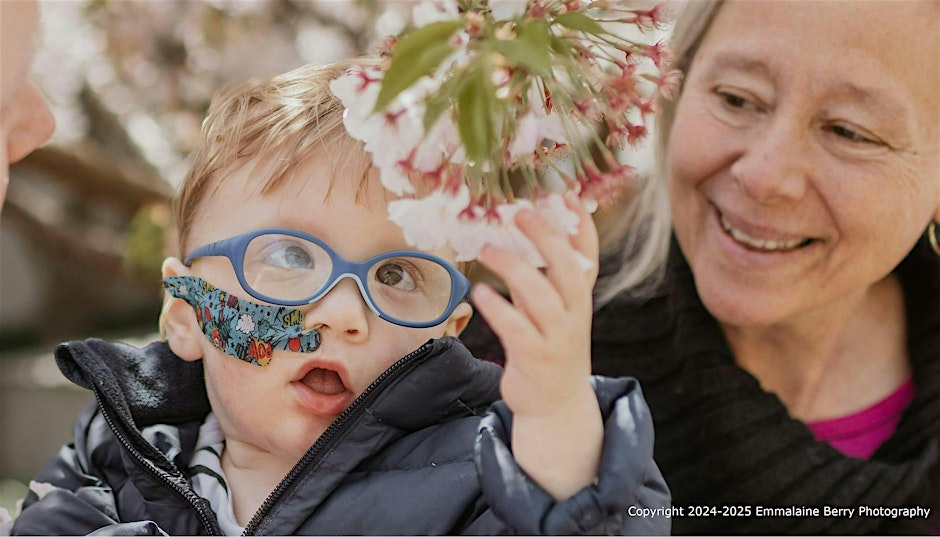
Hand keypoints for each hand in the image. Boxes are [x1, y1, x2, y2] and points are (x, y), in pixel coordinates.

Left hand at [472, 194, 602, 499]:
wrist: (556, 404)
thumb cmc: (549, 346)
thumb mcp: (554, 308)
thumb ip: (544, 276)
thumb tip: (525, 234)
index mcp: (579, 297)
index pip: (588, 255)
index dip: (582, 225)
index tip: (569, 195)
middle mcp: (573, 313)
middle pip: (566, 267)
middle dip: (545, 236)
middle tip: (520, 213)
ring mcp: (556, 337)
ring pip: (539, 295)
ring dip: (513, 268)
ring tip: (488, 249)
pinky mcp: (534, 357)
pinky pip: (515, 328)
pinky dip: (497, 307)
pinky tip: (479, 291)